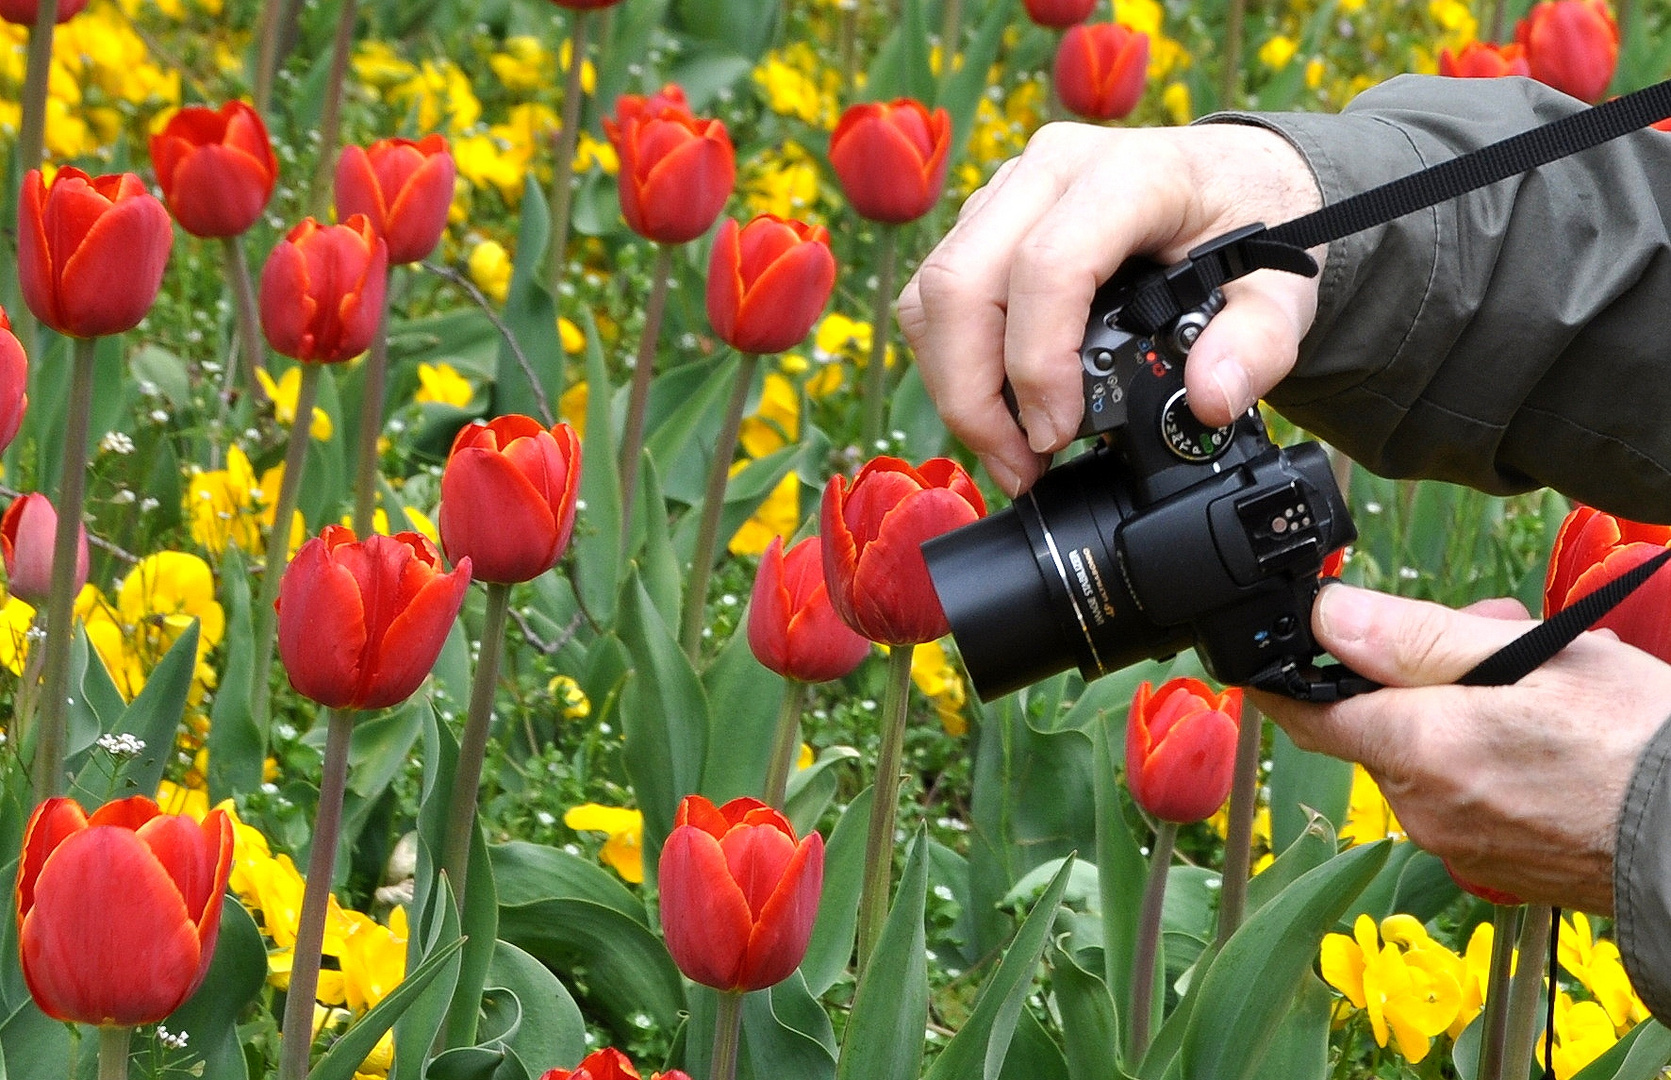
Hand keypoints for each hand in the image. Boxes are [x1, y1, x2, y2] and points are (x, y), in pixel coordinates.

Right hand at [897, 121, 1325, 495]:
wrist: (1231, 177)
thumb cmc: (1248, 224)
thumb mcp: (1282, 286)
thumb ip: (1260, 344)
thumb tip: (1209, 399)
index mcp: (1127, 175)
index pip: (1046, 267)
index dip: (1037, 363)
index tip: (1058, 435)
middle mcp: (1050, 171)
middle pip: (959, 283)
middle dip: (973, 394)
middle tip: (1019, 465)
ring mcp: (1007, 192)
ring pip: (931, 293)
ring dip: (954, 387)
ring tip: (1009, 451)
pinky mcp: (984, 221)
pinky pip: (933, 296)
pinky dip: (950, 364)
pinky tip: (997, 410)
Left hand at [1256, 584, 1670, 913]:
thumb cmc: (1640, 746)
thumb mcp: (1534, 658)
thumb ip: (1416, 638)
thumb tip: (1328, 617)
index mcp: (1419, 750)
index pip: (1304, 713)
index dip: (1282, 675)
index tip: (1271, 648)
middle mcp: (1422, 808)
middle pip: (1376, 723)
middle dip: (1413, 671)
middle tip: (1486, 629)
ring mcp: (1457, 843)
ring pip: (1423, 755)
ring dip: (1454, 708)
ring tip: (1536, 675)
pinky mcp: (1493, 864)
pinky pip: (1460, 793)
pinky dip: (1480, 754)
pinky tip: (1543, 731)